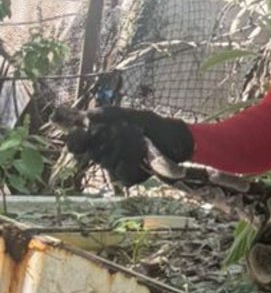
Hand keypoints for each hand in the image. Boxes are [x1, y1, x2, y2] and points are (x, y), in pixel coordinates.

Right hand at [60, 107, 193, 185]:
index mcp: (97, 139)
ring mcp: (113, 167)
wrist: (173, 137)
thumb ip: (106, 114)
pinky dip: (131, 157)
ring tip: (137, 134)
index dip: (75, 139)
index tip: (81, 131)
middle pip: (90, 151)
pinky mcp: (126, 177)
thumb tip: (87, 116)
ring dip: (122, 145)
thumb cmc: (147, 124)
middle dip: (105, 138)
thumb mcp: (126, 114)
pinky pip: (121, 170)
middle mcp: (101, 155)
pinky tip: (142, 149)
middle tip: (120, 127)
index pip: (75, 142)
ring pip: (106, 160)